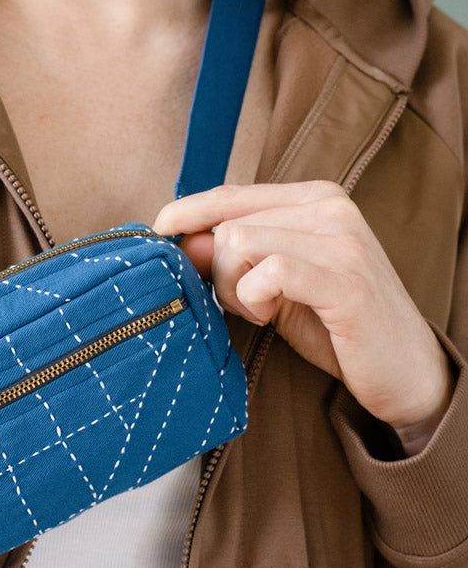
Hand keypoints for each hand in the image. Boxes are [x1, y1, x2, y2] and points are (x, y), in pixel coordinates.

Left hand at [153, 182, 454, 453]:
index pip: (232, 194)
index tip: (160, 230)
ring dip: (235, 289)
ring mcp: (342, 240)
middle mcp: (331, 207)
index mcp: (315, 197)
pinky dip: (255, 297)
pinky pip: (269, 272)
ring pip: (240, 245)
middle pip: (229, 226)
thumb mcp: (274, 281)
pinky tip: (272, 315)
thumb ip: (233, 254)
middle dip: (220, 273)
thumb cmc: (334, 324)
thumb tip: (179, 238)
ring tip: (264, 311)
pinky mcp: (346, 280)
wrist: (406, 373)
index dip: (189, 212)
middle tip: (249, 305)